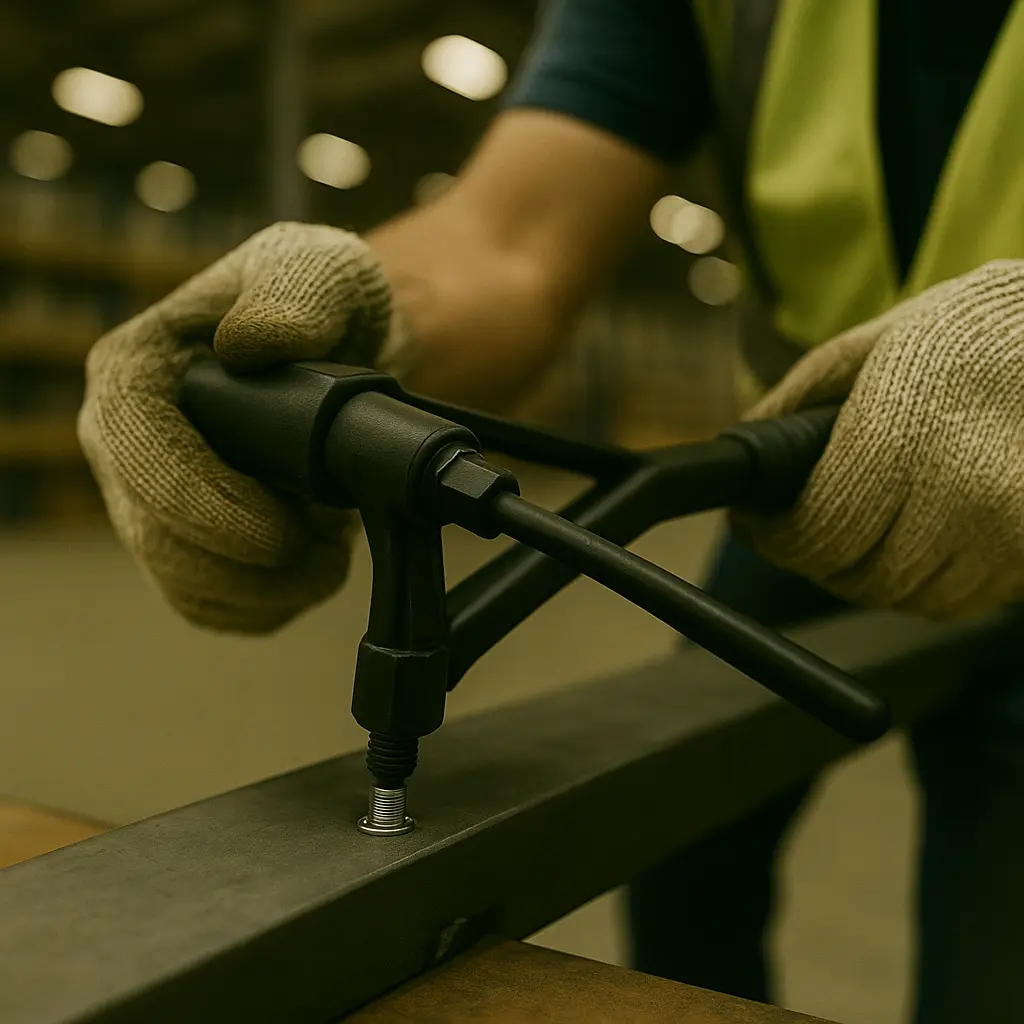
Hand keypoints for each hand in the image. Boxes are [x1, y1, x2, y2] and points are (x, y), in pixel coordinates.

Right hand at [79, 221, 393, 632]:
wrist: (359, 354)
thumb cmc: (328, 302)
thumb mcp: (327, 267)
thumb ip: (297, 290)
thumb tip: (249, 345)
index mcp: (137, 370)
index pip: (132, 447)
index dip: (199, 501)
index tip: (277, 531)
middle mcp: (129, 444)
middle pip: (153, 534)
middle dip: (244, 561)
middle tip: (324, 546)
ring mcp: (156, 501)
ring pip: (184, 584)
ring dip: (267, 588)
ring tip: (331, 549)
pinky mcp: (194, 547)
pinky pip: (213, 607)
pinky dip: (270, 605)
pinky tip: (314, 567)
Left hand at [734, 260, 1023, 618]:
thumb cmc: (954, 335)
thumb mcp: (862, 347)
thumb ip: (795, 400)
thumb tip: (745, 449)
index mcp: (904, 436)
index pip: (820, 531)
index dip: (777, 539)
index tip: (760, 527)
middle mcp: (961, 492)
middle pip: (858, 575)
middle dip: (813, 560)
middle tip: (799, 535)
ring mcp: (1007, 529)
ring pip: (907, 596)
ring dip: (867, 579)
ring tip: (853, 540)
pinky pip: (959, 601)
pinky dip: (923, 585)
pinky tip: (910, 546)